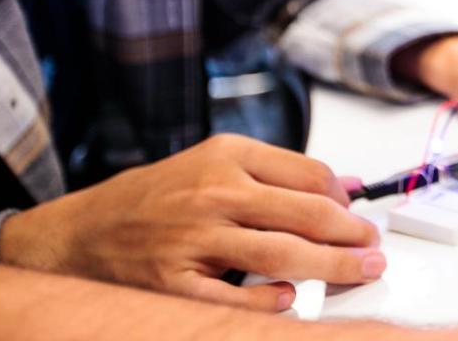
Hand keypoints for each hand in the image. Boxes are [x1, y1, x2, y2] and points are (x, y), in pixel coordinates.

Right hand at [0, 135, 383, 311]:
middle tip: (376, 248)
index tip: (360, 214)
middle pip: (307, 214)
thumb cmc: (154, 199)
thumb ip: (277, 174)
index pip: (309, 174)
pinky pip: (236, 299)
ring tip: (361, 271)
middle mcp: (214, 191)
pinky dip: (269, 302)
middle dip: (352, 235)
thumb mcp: (215, 164)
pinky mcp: (175, 283)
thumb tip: (345, 188)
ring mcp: (195, 238)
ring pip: (284, 254)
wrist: (81, 233)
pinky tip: (289, 300)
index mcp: (227, 155)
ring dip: (333, 266)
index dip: (344, 198)